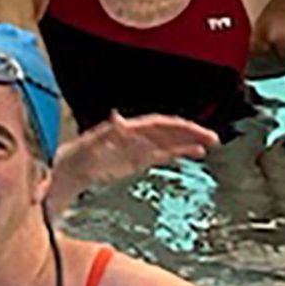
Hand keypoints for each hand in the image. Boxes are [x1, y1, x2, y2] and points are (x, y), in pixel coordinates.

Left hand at [55, 111, 216, 191]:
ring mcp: (139, 147)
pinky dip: (179, 152)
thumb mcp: (92, 142)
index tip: (194, 130)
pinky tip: (195, 154)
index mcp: (129, 129)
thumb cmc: (80, 153)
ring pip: (170, 142)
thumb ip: (106, 132)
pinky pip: (163, 154)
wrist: (72, 168)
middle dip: (191, 133)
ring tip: (210, 144)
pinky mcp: (139, 160)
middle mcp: (137, 135)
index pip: (159, 125)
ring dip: (189, 142)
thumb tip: (116, 118)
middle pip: (169, 131)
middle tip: (213, 138)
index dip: (177, 127)